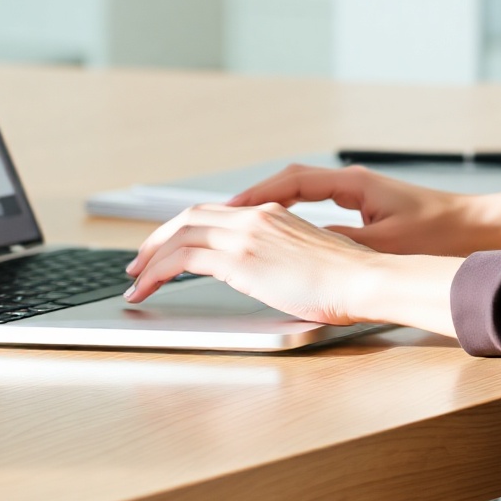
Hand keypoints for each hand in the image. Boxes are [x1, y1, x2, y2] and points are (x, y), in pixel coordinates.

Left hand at [122, 202, 463, 335]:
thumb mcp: (308, 259)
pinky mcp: (241, 260)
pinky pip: (184, 259)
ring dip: (152, 257)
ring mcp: (246, 235)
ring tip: (136, 278)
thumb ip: (281, 258)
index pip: (214, 213)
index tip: (169, 247)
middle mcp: (255, 217)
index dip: (185, 228)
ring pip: (181, 236)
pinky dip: (158, 271)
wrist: (364, 280)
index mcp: (272, 214)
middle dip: (159, 239)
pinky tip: (147, 286)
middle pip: (190, 218)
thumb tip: (265, 274)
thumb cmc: (348, 280)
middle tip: (141, 260)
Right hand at [225, 163, 500, 256]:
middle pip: (290, 182)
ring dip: (271, 204)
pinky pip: (316, 204)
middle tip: (221, 215)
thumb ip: (344, 244)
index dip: (258, 194)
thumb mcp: (386, 244)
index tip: (230, 208)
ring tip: (239, 223)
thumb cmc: (439, 232)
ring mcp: (358, 193)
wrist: (475, 228)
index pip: (293, 181)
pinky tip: (280, 232)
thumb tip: (305, 245)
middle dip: (255, 197)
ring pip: (301, 192)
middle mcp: (352, 182)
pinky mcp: (365, 208)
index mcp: (353, 184)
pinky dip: (292, 213)